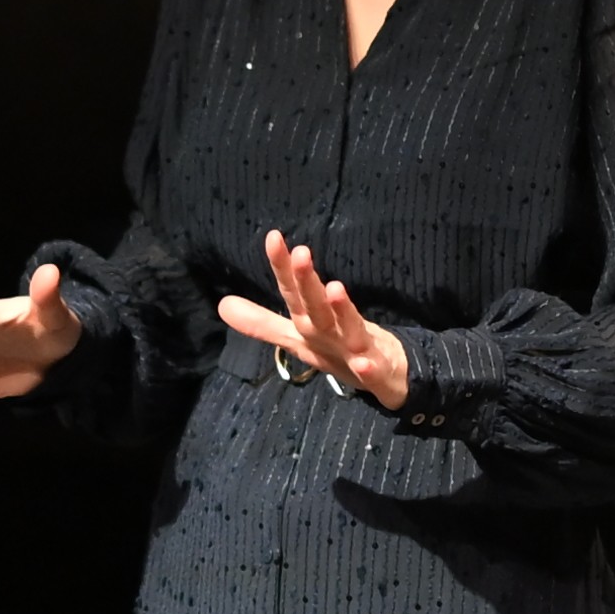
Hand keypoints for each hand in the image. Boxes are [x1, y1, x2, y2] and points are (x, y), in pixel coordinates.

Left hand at [212, 230, 408, 411]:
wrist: (392, 375)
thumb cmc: (341, 349)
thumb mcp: (298, 339)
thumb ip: (262, 323)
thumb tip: (222, 305)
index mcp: (313, 322)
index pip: (293, 292)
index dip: (282, 268)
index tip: (273, 237)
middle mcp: (335, 330)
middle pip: (318, 305)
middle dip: (308, 282)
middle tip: (300, 253)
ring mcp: (359, 350)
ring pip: (351, 329)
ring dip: (343, 311)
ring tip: (334, 288)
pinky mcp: (378, 375)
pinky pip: (373, 374)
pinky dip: (368, 369)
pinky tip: (362, 364)